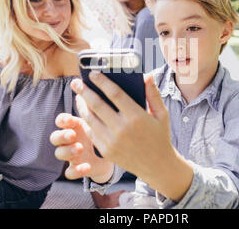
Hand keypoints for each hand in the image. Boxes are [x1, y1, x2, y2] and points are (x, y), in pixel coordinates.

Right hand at [50, 113, 113, 182]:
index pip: (61, 121)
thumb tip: (101, 88)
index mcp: (74, 125)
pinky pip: (70, 172)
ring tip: (79, 149)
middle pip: (55, 137)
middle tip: (73, 135)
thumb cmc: (105, 130)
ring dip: (67, 151)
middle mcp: (69, 139)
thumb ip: (97, 108)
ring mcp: (71, 154)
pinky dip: (76, 170)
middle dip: (61, 135)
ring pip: (59, 154)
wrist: (113, 152)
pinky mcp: (76, 168)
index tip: (71, 119)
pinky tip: (87, 167)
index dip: (63, 120)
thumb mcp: (102, 119)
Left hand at [71, 72, 193, 200]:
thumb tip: (146, 76)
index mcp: (137, 117)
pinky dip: (86, 121)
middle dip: (84, 91)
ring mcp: (112, 141)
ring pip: (90, 119)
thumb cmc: (160, 136)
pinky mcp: (106, 151)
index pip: (115, 94)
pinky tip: (85, 113)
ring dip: (82, 106)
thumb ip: (153, 94)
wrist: (157, 166)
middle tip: (76, 82)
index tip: (93, 73)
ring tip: (78, 96)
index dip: (102, 82)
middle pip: (97, 105)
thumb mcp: (162, 114)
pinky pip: (91, 133)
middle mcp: (122, 129)